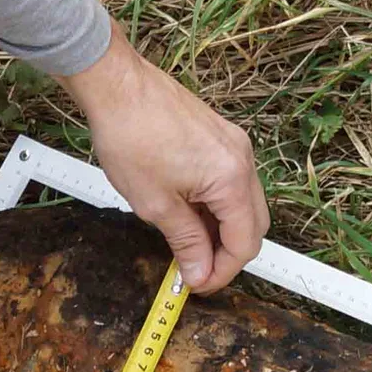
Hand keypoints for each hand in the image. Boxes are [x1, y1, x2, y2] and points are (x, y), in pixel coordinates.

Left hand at [61, 32, 266, 289]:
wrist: (116, 86)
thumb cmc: (130, 135)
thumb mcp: (156, 204)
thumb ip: (185, 242)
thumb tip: (199, 272)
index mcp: (232, 179)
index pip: (245, 243)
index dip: (223, 272)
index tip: (197, 285)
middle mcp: (243, 160)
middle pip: (254, 225)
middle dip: (227, 254)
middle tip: (195, 270)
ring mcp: (234, 145)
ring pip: (242, 203)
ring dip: (221, 229)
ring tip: (186, 244)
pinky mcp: (220, 136)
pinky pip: (230, 181)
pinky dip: (215, 204)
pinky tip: (187, 213)